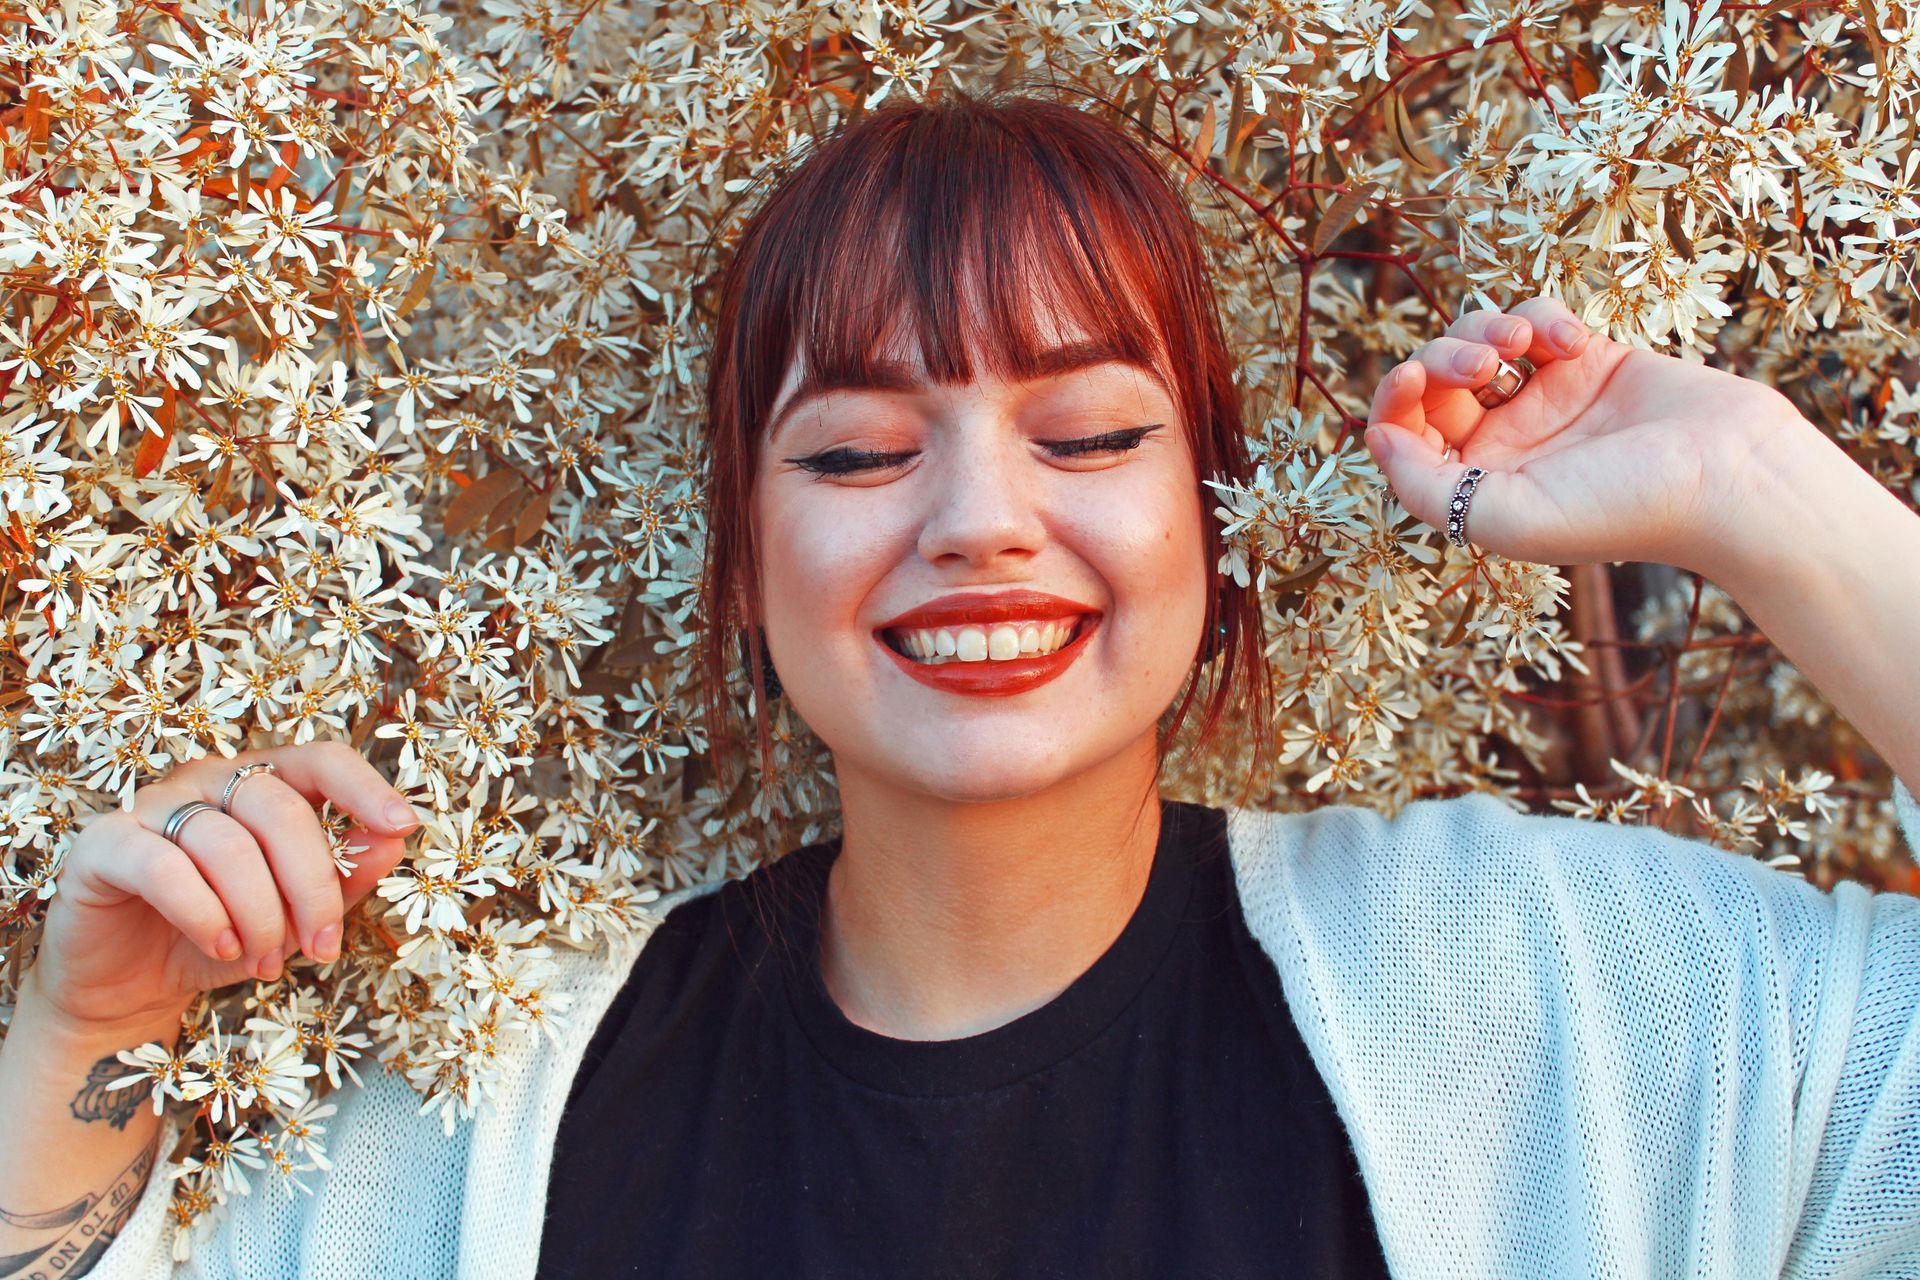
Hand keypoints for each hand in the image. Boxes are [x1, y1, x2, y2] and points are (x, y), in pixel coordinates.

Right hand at [28, 741, 422, 1031]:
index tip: (403, 825)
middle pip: (281, 809)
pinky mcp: (105, 845)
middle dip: (313, 886)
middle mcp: (207, 781)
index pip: (321, 760)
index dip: (364, 788)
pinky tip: (221, 947)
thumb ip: (342, 876)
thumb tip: (393, 842)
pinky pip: (165, 868)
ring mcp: (152, 806)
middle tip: (321, 946)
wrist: (127, 989)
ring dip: (259, 914)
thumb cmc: (220, 940)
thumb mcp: (294, 916)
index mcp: (260, 784)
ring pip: (228, 845)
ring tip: (265, 960)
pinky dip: (204, 913)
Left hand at [1362, 295, 1815, 574]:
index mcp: (1475, 485)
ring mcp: (1546, 399)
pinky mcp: (1589, 360)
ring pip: (1478, 339)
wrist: (1727, 476)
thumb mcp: (1501, 517)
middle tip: (1486, 363)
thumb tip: (1373, 439)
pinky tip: (1574, 343)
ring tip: (1522, 344)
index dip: (1394, 397)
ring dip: (1484, 328)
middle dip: (1444, 356)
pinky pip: (1537, 318)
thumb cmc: (1618, 509)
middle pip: (1435, 380)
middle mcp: (1504, 443)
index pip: (1404, 432)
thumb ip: (1424, 487)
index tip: (1414, 376)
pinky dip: (1542, 317)